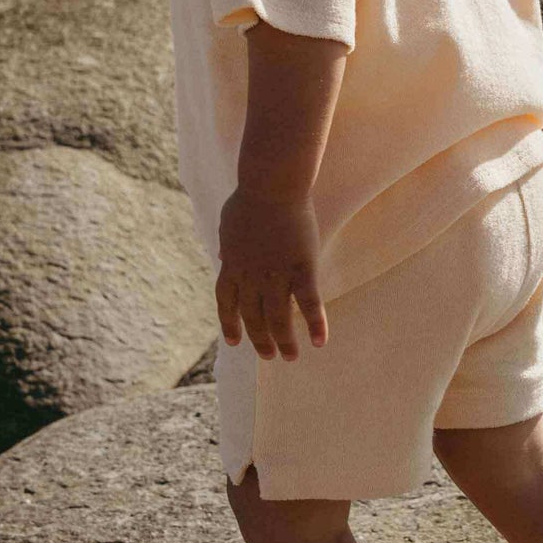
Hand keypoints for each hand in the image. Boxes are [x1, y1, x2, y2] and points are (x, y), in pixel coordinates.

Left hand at [215, 183, 329, 360]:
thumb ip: (227, 246)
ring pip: (280, 318)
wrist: (271, 185)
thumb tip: (223, 257)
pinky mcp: (302, 268)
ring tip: (290, 357)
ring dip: (285, 341)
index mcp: (231, 266)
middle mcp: (251, 277)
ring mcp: (276, 275)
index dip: (230, 325)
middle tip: (270, 356)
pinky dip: (315, 325)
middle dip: (261, 340)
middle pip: (254, 317)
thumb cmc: (249, 199)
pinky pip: (310, 303)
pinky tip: (319, 342)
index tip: (235, 342)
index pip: (226, 304)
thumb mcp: (228, 224)